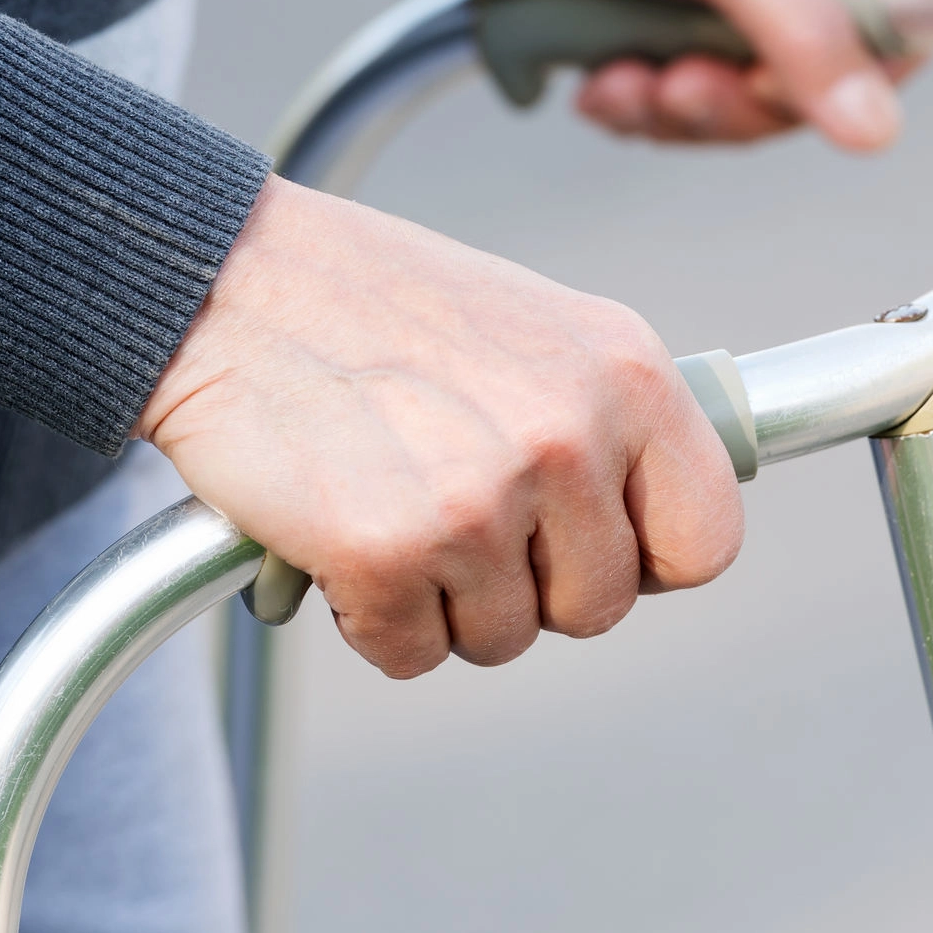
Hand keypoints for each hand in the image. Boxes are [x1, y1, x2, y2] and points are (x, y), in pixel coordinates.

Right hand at [139, 177, 743, 677]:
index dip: (644, 559)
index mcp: (626, 374)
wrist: (226, 279)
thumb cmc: (370, 302)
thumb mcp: (535, 327)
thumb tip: (652, 522)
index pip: (706, 539)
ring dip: (441, 599)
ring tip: (393, 500)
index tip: (588, 543)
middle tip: (457, 511)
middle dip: (527, 585)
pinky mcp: (387, 553)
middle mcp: (568, 437)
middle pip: (599, 606)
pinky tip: (341, 532)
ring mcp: (480, 500)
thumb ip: (604, 419)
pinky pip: (409, 653)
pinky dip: (367, 616)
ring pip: (502, 639)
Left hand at [410, 0, 908, 150]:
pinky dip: (636, 107)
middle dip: (731, 101)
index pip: (897, 25)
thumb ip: (802, 35)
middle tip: (678, 85)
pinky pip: (679, 107)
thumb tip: (875, 129)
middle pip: (812, 85)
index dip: (843, 77)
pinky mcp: (661, 28)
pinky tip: (598, 78)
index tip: (770, 82)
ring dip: (673, 110)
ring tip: (622, 77)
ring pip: (739, 106)